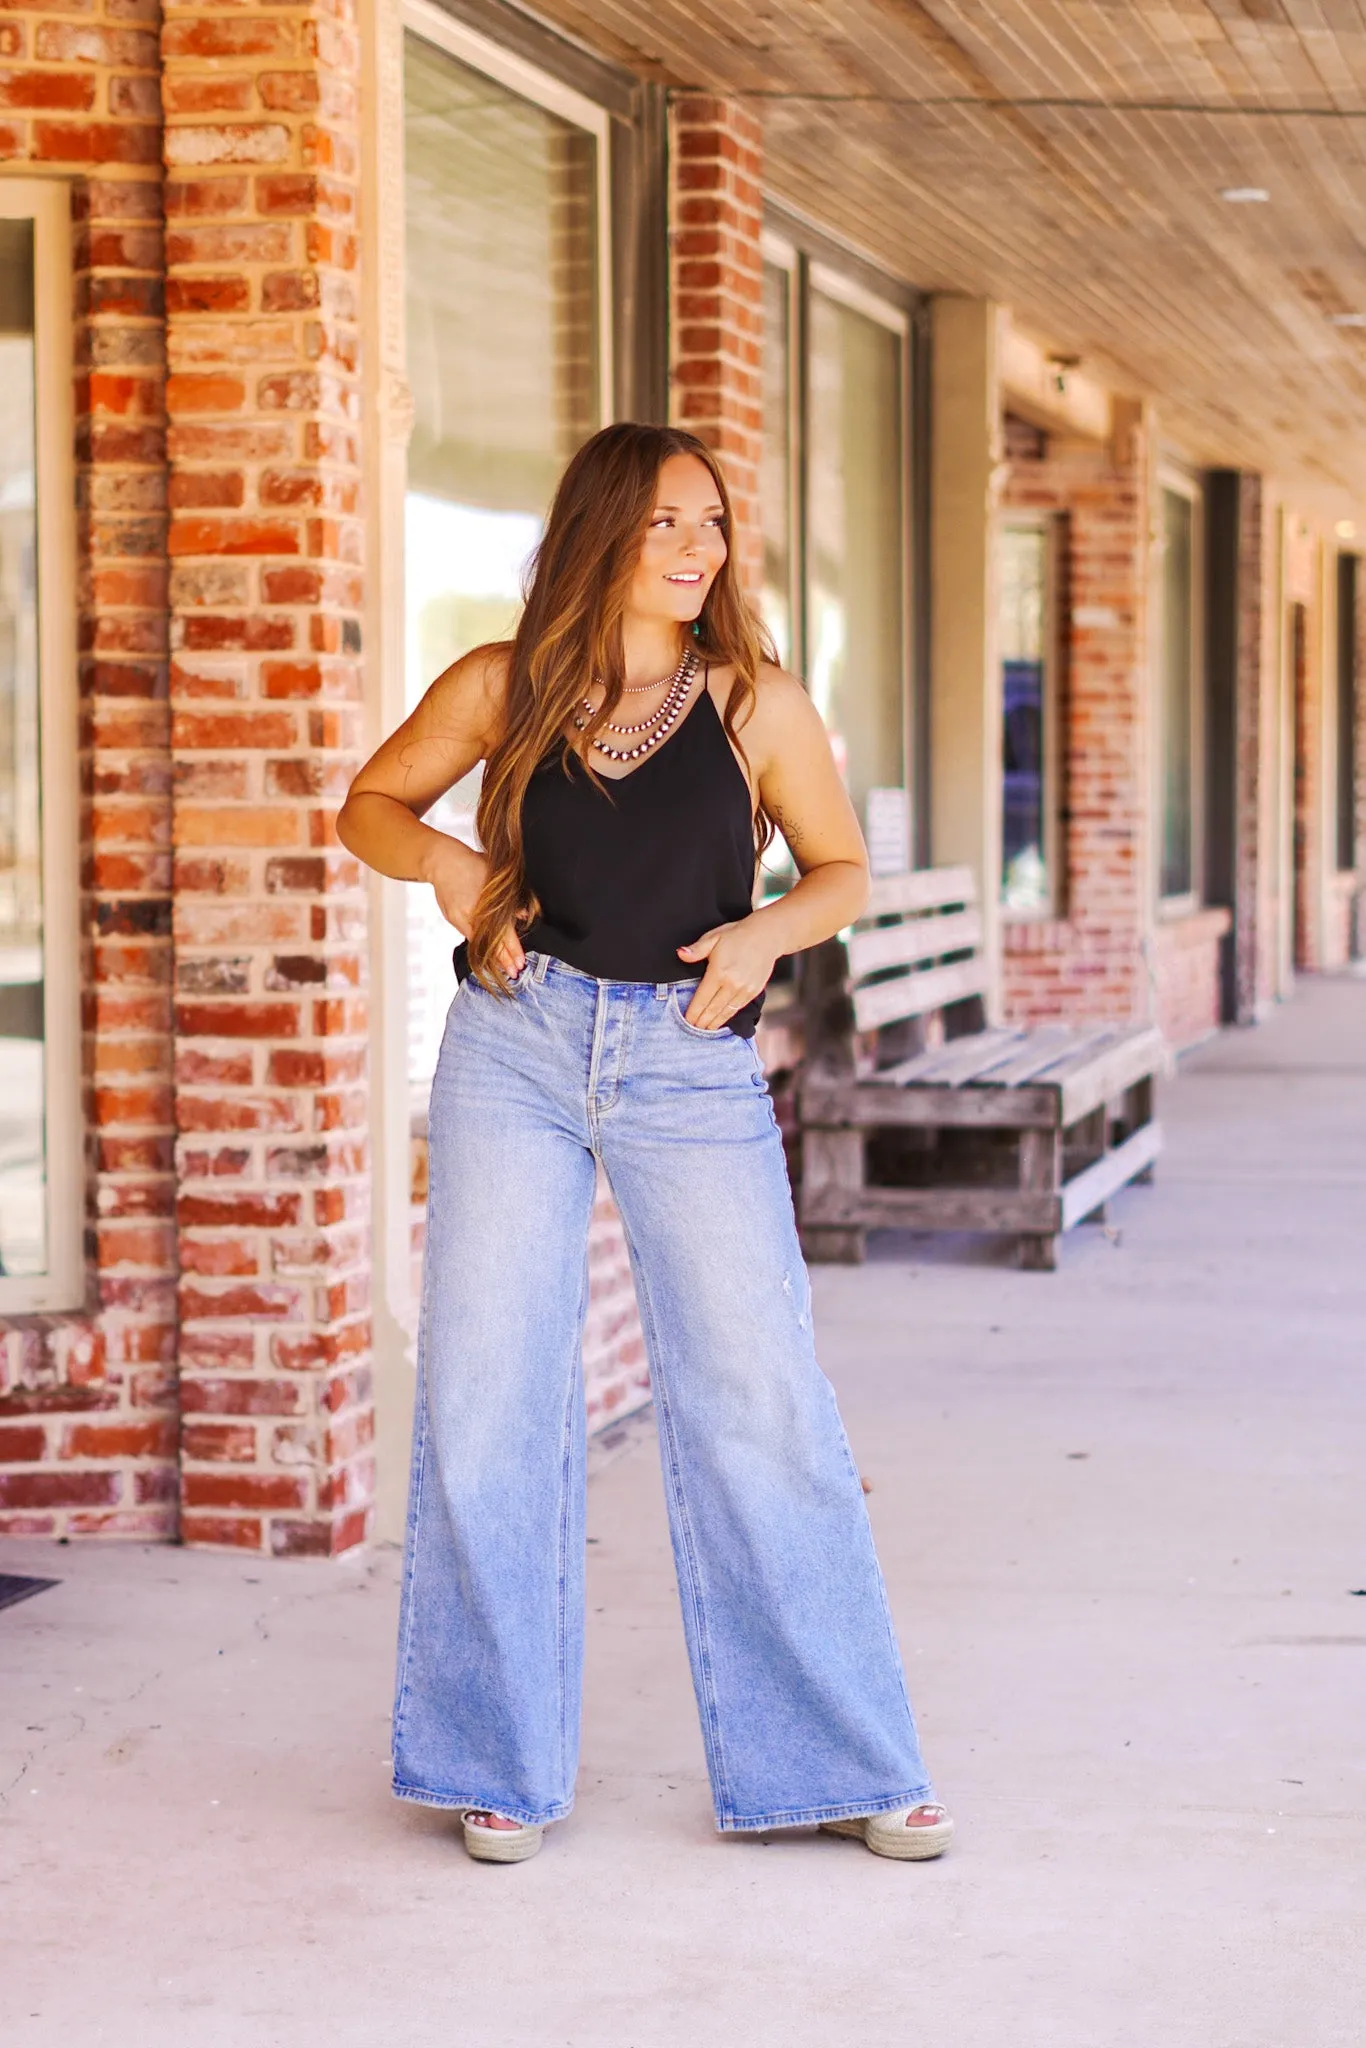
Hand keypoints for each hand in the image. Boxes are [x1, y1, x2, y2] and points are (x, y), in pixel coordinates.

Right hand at [425, 838, 524, 977]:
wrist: (442, 861)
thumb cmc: (471, 863)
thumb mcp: (496, 877)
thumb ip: (510, 899)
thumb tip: (523, 916)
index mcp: (485, 904)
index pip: (503, 932)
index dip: (513, 949)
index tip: (521, 962)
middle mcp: (472, 914)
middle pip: (491, 942)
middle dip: (504, 959)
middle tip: (514, 972)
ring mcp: (460, 918)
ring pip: (479, 942)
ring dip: (492, 957)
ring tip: (503, 970)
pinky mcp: (453, 919)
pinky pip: (469, 936)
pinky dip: (479, 946)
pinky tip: (486, 956)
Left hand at [676, 917, 775, 1031]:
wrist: (767, 936)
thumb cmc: (737, 935)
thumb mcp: (714, 937)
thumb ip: (696, 949)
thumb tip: (680, 954)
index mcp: (719, 972)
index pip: (701, 999)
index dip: (692, 1013)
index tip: (686, 1021)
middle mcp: (732, 985)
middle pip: (712, 1010)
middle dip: (701, 1023)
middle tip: (692, 1030)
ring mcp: (744, 990)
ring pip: (725, 1012)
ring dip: (714, 1023)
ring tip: (704, 1030)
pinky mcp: (753, 992)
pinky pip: (737, 1008)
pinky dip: (727, 1016)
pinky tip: (720, 1021)